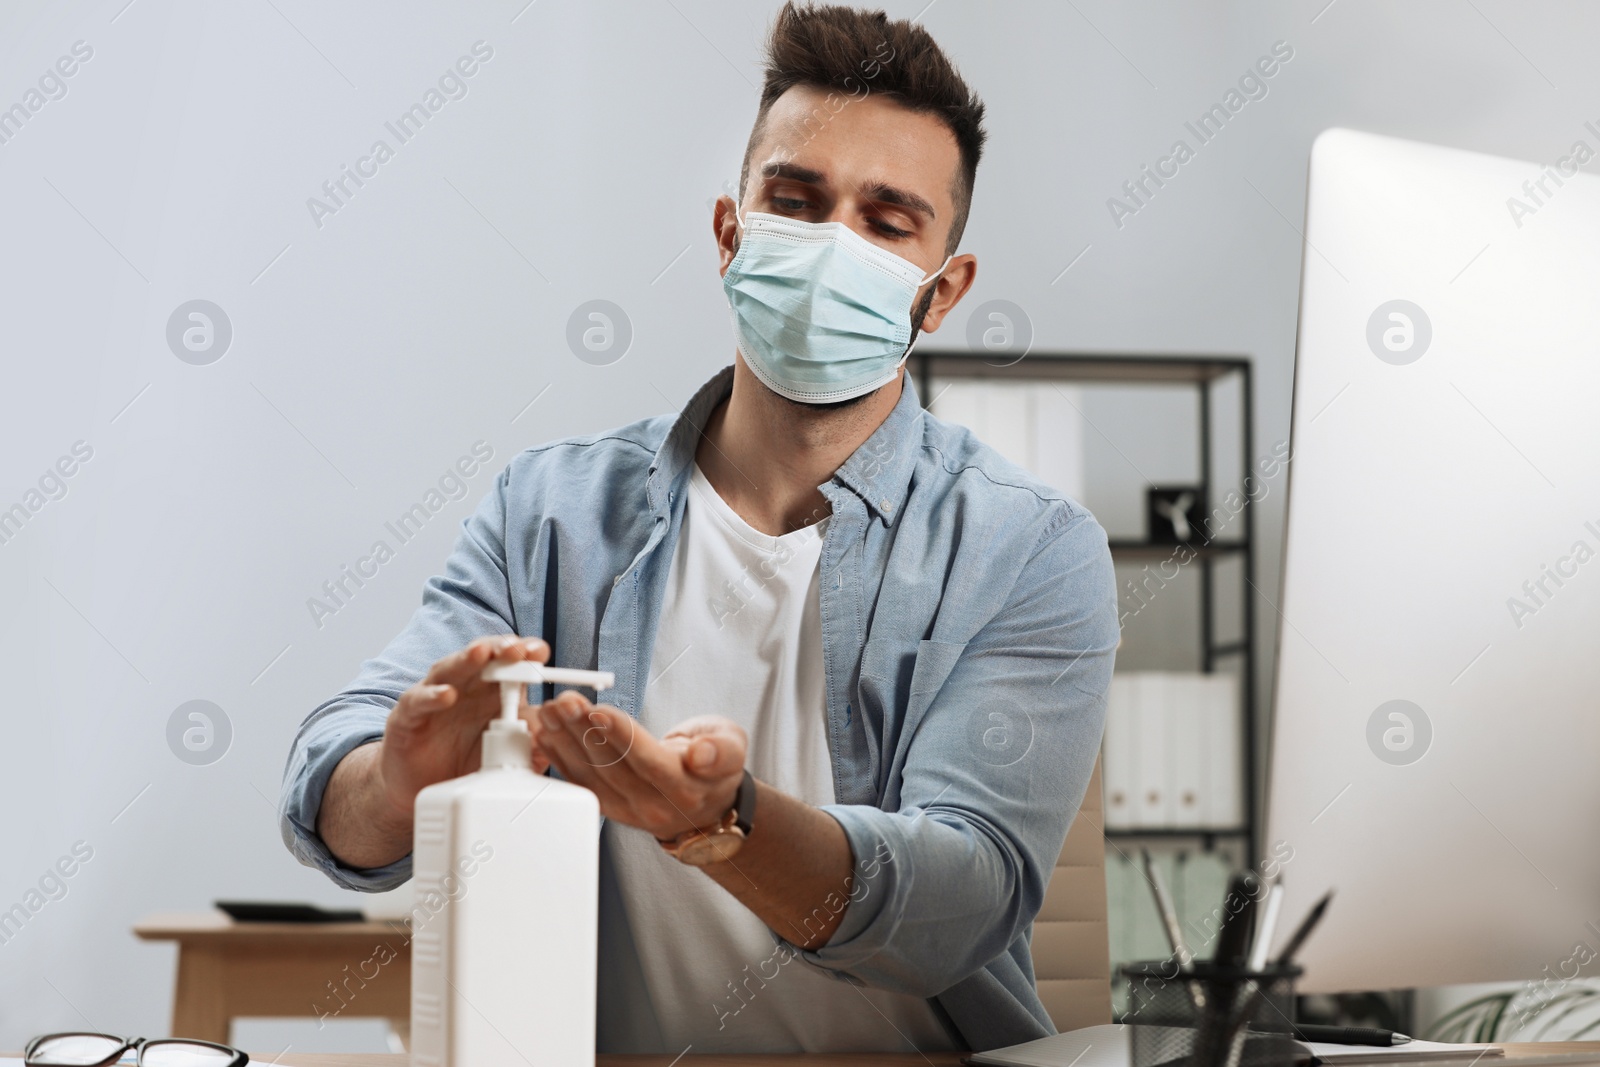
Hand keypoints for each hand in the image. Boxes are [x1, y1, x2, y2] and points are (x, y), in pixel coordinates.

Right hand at [376, 634, 552, 821]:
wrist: (420, 787)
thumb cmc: (465, 760)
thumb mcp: (504, 755)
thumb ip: (529, 746)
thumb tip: (554, 741)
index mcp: (493, 690)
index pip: (512, 662)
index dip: (526, 654)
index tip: (540, 654)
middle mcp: (465, 686)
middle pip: (484, 657)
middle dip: (500, 649)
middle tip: (516, 649)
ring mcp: (434, 697)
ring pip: (450, 669)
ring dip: (466, 660)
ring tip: (482, 654)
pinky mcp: (408, 716)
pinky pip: (419, 701)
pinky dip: (432, 696)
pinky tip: (446, 695)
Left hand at [533, 692, 746, 839]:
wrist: (705, 805)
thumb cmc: (717, 766)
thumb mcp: (734, 748)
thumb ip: (723, 750)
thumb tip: (702, 754)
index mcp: (685, 789)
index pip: (648, 762)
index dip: (621, 736)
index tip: (598, 711)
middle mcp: (653, 806)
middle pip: (612, 766)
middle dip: (583, 731)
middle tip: (564, 702)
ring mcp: (627, 811)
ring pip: (590, 774)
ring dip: (565, 740)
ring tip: (550, 711)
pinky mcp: (609, 807)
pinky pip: (580, 783)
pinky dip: (559, 757)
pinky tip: (546, 735)